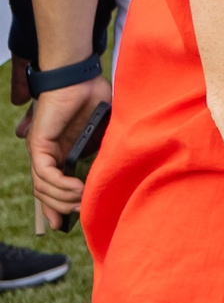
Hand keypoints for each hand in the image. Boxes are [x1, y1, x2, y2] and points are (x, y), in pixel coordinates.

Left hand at [24, 78, 109, 230]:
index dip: (55, 207)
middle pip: (44, 192)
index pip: (52, 186)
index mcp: (60, 152)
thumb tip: (106, 175)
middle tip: (77, 216)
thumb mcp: (102, 134)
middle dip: (59, 209)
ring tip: (81, 201)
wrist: (80, 78)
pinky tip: (76, 189)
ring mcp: (41, 150)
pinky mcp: (39, 144)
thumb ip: (102, 153)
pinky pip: (44, 174)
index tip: (63, 225)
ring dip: (62, 199)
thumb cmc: (94, 98)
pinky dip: (59, 185)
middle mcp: (46, 154)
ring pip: (43, 187)